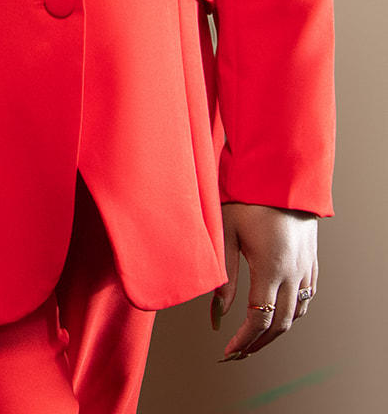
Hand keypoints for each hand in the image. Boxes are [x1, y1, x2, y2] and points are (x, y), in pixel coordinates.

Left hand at [211, 202, 317, 360]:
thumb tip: (216, 311)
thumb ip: (224, 274)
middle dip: (258, 344)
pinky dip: (293, 313)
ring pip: (297, 314)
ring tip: (254, 340)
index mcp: (271, 268)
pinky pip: (306, 298)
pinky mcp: (311, 262)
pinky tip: (279, 315)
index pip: (259, 319)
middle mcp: (293, 274)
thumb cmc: (248, 198)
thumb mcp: (228, 232)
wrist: (282, 175)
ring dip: (276, 332)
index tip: (227, 350)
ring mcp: (306, 269)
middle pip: (281, 325)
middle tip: (238, 353)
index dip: (243, 339)